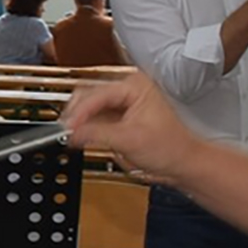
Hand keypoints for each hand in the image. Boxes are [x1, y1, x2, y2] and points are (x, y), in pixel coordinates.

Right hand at [64, 74, 202, 186]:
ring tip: (71, 133)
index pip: (97, 93)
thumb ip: (97, 133)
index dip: (80, 111)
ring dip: (80, 119)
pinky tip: (79, 134)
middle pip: (89, 93)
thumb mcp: (129, 140)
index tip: (68, 126)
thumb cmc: (170, 147)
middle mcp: (128, 88)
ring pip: (89, 104)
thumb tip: (72, 131)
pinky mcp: (119, 114)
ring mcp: (123, 101)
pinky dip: (86, 125)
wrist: (183, 163)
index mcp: (135, 85)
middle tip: (65, 129)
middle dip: (77, 113)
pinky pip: (95, 115)